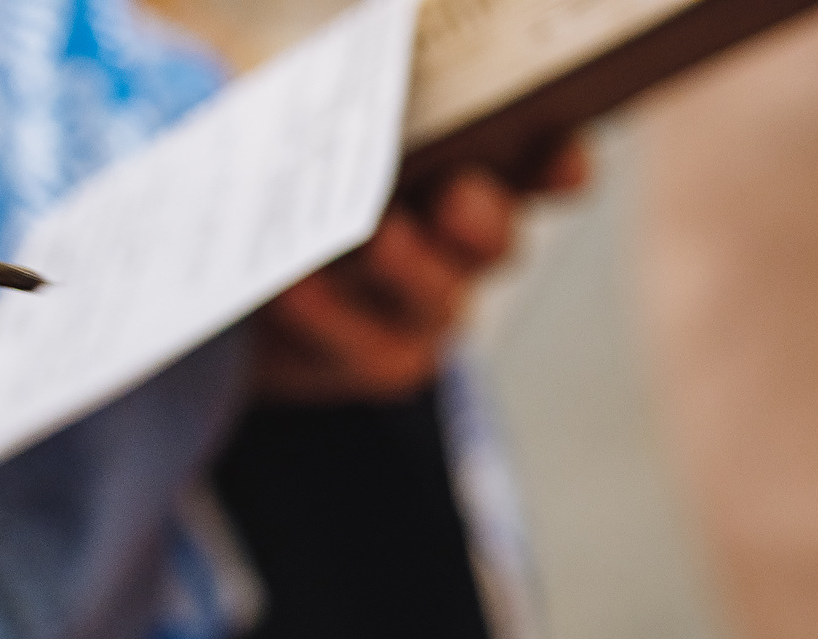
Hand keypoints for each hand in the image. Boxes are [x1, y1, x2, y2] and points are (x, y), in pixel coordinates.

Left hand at [251, 141, 589, 403]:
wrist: (258, 271)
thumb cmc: (305, 176)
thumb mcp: (333, 135)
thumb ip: (357, 124)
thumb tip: (348, 99)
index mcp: (474, 172)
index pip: (538, 169)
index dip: (558, 164)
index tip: (558, 153)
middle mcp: (466, 246)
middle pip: (494, 239)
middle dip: (482, 220)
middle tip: (458, 198)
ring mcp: (430, 308)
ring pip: (438, 297)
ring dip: (411, 269)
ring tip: (378, 241)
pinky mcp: (385, 359)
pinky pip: (365, 346)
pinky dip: (326, 315)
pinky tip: (294, 288)